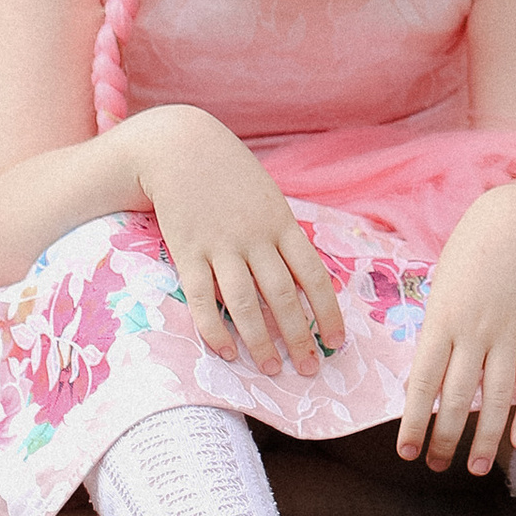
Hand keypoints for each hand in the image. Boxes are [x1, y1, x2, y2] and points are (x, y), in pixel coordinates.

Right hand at [135, 110, 343, 376]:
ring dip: (260, 341)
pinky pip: (203, 297)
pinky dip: (214, 327)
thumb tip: (303, 276)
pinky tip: (225, 351)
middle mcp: (255, 237)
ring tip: (270, 369)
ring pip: (246, 302)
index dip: (327, 312)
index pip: (313, 275)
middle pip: (283, 295)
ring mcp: (221, 245)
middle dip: (299, 336)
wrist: (179, 146)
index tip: (336, 342)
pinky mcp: (188, 250)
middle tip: (309, 368)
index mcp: (281, 223)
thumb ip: (283, 234)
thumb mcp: (267, 197)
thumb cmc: (228, 173)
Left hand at [397, 182, 515, 476]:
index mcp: (442, 319)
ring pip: (496, 397)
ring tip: (474, 467)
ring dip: (484, 437)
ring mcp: (508, 333)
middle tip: (436, 465)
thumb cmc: (469, 252)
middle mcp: (474, 330)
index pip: (423, 381)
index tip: (406, 451)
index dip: (414, 421)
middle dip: (445, 437)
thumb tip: (426, 382)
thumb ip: (435, 333)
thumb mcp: (441, 288)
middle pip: (458, 396)